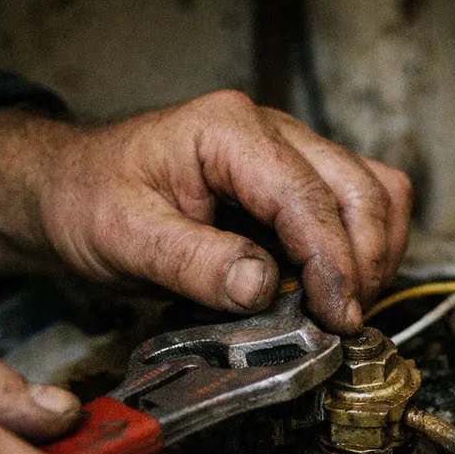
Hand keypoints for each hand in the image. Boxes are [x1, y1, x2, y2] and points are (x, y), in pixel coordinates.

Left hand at [0, 94, 412, 334]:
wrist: (79, 188)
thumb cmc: (94, 202)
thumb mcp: (125, 237)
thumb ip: (193, 262)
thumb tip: (262, 288)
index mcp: (228, 132)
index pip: (307, 197)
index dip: (332, 263)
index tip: (335, 318)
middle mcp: (272, 132)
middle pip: (361, 189)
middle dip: (364, 262)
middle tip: (343, 321)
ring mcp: (291, 154)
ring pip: (376, 192)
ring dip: (375, 253)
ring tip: (347, 305)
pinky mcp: (298, 182)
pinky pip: (360, 204)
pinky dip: (366, 247)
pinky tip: (339, 285)